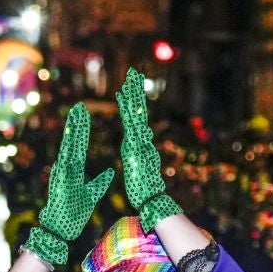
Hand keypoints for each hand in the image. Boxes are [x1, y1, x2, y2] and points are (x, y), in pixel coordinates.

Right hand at [28, 104, 114, 266]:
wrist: (62, 229)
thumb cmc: (75, 213)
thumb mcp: (92, 194)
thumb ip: (100, 182)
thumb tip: (110, 171)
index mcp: (74, 171)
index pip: (79, 146)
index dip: (82, 130)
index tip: (84, 114)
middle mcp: (66, 169)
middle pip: (72, 143)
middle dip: (76, 125)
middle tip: (79, 106)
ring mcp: (62, 175)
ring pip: (67, 149)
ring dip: (70, 133)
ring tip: (73, 117)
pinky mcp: (60, 183)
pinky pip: (63, 165)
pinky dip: (66, 152)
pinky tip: (69, 140)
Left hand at [115, 68, 181, 226]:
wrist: (151, 199)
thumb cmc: (143, 190)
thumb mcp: (139, 171)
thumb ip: (140, 159)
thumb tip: (142, 148)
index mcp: (137, 146)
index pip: (134, 122)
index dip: (130, 105)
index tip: (126, 90)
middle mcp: (140, 140)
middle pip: (138, 111)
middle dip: (135, 92)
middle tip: (133, 72)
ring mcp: (139, 141)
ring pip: (136, 112)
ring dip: (132, 94)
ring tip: (130, 76)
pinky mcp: (136, 145)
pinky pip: (130, 122)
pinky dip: (126, 107)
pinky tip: (121, 95)